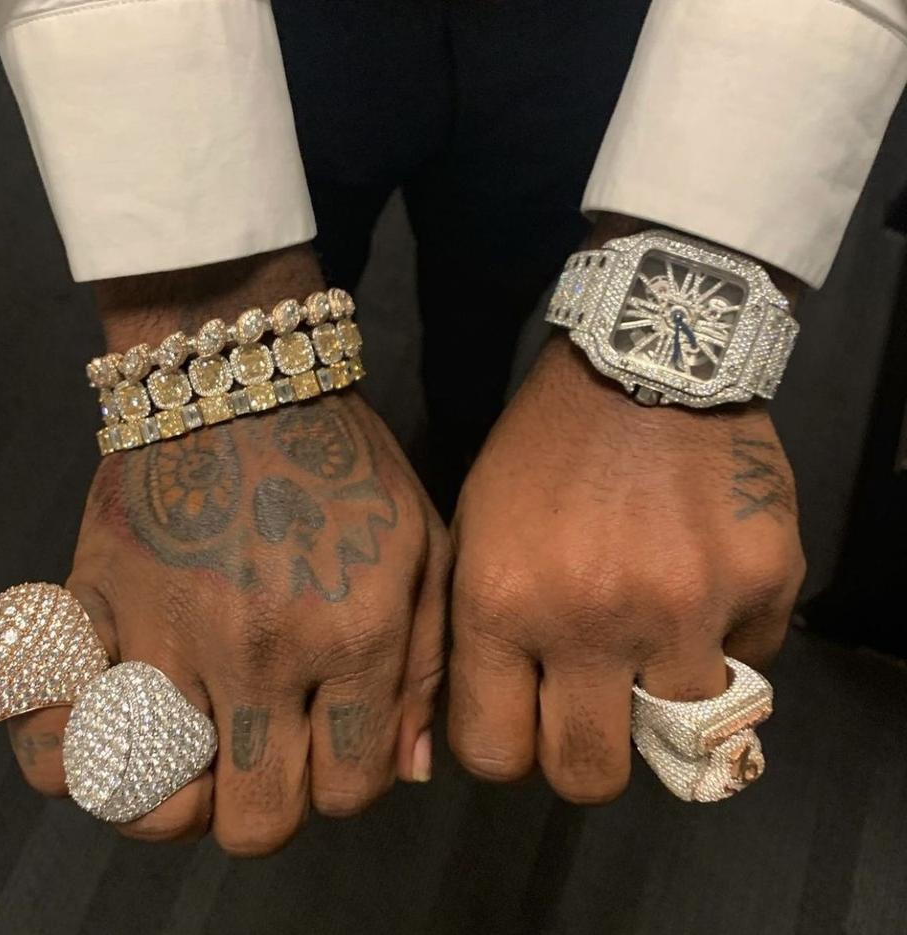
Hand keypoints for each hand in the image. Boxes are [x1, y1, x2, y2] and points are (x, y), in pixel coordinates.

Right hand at [5, 248, 448, 854]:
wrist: (241, 379)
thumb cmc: (345, 463)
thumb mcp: (421, 545)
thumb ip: (427, 663)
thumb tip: (410, 771)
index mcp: (355, 636)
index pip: (351, 790)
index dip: (349, 780)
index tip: (336, 738)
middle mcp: (262, 652)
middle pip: (257, 821)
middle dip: (271, 803)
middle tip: (268, 751)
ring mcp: (169, 635)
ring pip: (156, 800)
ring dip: (179, 792)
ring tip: (196, 746)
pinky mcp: (96, 608)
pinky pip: (52, 731)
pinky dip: (73, 752)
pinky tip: (111, 724)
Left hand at [448, 335, 804, 801]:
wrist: (644, 358)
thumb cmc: (541, 450)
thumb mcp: (476, 532)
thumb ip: (476, 636)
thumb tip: (487, 733)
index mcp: (502, 602)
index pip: (494, 753)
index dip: (506, 749)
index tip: (522, 721)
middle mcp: (591, 618)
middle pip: (588, 776)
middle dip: (583, 756)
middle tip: (589, 709)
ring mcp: (687, 605)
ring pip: (681, 735)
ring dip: (663, 697)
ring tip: (653, 633)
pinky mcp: (765, 581)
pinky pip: (749, 666)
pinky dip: (722, 645)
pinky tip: (702, 586)